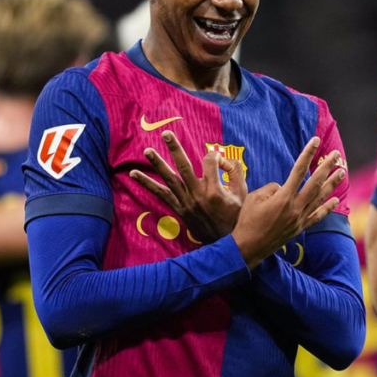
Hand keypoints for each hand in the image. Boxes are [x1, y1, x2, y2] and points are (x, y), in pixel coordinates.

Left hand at [129, 131, 247, 242]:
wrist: (225, 243)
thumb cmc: (235, 216)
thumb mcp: (242, 194)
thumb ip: (236, 172)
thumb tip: (224, 159)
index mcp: (215, 190)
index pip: (210, 162)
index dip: (216, 156)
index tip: (221, 161)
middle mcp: (197, 195)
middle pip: (184, 166)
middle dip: (175, 149)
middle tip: (166, 133)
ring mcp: (186, 202)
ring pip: (169, 179)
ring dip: (157, 164)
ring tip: (147, 150)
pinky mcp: (178, 209)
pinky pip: (160, 194)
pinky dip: (147, 184)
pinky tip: (133, 174)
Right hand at [232, 137, 345, 268]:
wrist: (248, 247)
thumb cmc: (247, 220)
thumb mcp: (254, 198)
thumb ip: (272, 188)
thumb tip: (284, 187)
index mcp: (283, 197)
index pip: (299, 170)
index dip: (308, 154)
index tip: (315, 141)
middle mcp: (295, 207)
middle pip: (315, 182)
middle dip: (327, 166)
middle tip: (336, 154)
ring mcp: (300, 219)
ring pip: (320, 198)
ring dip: (332, 184)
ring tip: (342, 172)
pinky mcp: (300, 228)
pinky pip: (317, 216)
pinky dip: (327, 207)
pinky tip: (335, 199)